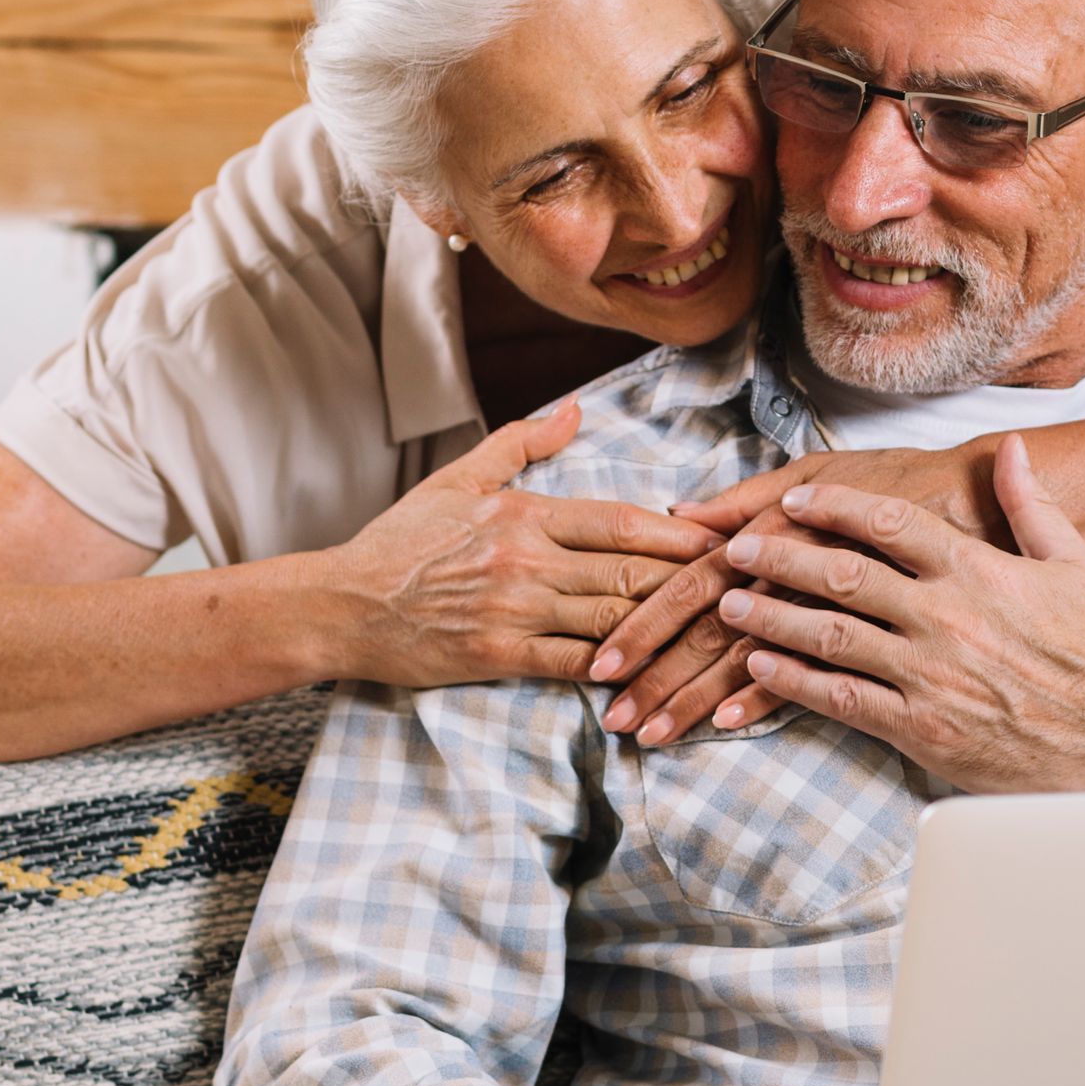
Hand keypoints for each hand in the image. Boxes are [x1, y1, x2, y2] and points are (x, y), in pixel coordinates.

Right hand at [324, 400, 718, 688]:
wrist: (342, 604)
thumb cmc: (402, 541)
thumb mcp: (459, 479)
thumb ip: (521, 443)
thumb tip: (575, 410)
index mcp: (524, 513)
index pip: (622, 521)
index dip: (680, 534)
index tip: (723, 539)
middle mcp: (526, 560)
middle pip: (630, 570)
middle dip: (691, 581)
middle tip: (742, 587)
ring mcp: (515, 611)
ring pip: (611, 619)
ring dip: (666, 628)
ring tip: (716, 632)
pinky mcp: (499, 656)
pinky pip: (574, 665)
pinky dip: (616, 671)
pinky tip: (654, 674)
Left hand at [715, 436, 1084, 791]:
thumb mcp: (1074, 566)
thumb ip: (1032, 504)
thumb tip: (1010, 447)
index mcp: (978, 571)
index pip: (888, 522)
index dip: (833, 507)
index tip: (795, 501)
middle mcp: (946, 618)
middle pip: (843, 575)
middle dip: (781, 558)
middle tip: (737, 549)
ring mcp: (928, 675)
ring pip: (830, 637)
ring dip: (771, 617)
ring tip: (731, 605)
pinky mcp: (919, 728)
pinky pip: (841, 698)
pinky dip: (794, 680)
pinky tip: (761, 667)